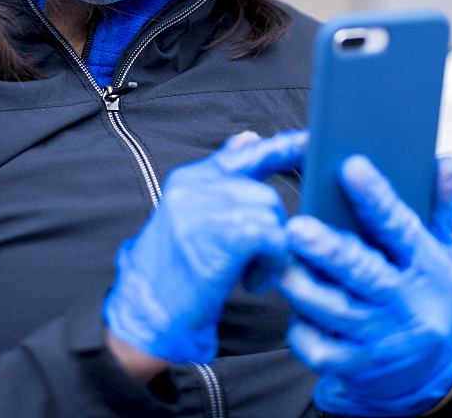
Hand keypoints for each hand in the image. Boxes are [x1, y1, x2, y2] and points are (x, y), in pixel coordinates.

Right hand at [104, 129, 307, 365]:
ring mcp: (209, 206)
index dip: (281, 147)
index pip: (244, 153)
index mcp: (190, 178)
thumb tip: (250, 137)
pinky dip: (272, 262)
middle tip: (255, 261)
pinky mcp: (227, 232)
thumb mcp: (191, 218)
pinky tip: (252, 281)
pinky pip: (274, 236)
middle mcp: (196, 185)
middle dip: (270, 229)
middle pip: (265, 192)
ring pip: (272, 214)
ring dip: (270, 250)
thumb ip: (222, 179)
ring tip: (249, 274)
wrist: (143, 313)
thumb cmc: (170, 272)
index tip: (308, 140)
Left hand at [279, 156, 451, 416]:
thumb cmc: (430, 294)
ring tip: (280, 263)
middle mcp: (407, 304)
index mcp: (429, 268)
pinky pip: (324, 351)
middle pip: (365, 274)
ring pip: (337, 313)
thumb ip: (440, 205)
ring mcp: (383, 339)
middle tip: (296, 227)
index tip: (352, 167)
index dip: (377, 198)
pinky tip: (294, 309)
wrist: (434, 372)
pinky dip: (302, 331)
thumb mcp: (445, 249)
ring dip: (305, 288)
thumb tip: (448, 162)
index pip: (402, 228)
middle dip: (328, 251)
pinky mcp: (359, 367)